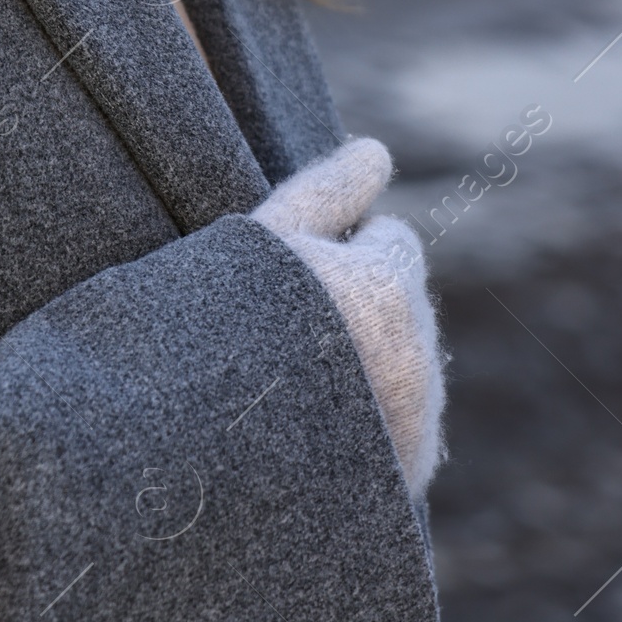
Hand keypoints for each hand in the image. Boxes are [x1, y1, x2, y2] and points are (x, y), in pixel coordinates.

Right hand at [253, 140, 444, 500]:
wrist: (201, 463)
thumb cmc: (221, 329)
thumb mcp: (262, 242)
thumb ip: (326, 191)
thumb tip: (376, 150)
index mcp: (387, 290)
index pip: (394, 240)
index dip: (344, 249)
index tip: (298, 272)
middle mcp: (418, 356)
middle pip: (406, 304)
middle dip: (365, 307)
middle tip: (290, 327)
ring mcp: (420, 420)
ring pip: (411, 363)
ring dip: (374, 364)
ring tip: (294, 381)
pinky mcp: (410, 471)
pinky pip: (408, 425)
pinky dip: (377, 422)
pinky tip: (314, 426)